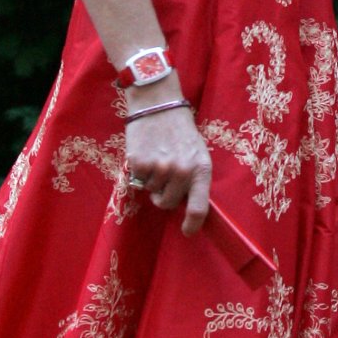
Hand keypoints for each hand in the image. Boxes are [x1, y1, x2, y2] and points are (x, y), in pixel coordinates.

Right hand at [125, 94, 211, 232]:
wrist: (158, 105)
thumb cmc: (181, 132)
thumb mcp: (198, 153)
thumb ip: (194, 179)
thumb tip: (187, 206)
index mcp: (200, 169)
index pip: (198, 208)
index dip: (192, 225)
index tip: (187, 231)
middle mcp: (181, 172)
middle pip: (167, 204)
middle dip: (164, 195)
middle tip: (164, 176)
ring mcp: (159, 169)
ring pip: (151, 192)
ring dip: (151, 182)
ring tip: (156, 158)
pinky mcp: (139, 164)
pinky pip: (137, 182)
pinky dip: (139, 173)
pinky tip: (145, 154)